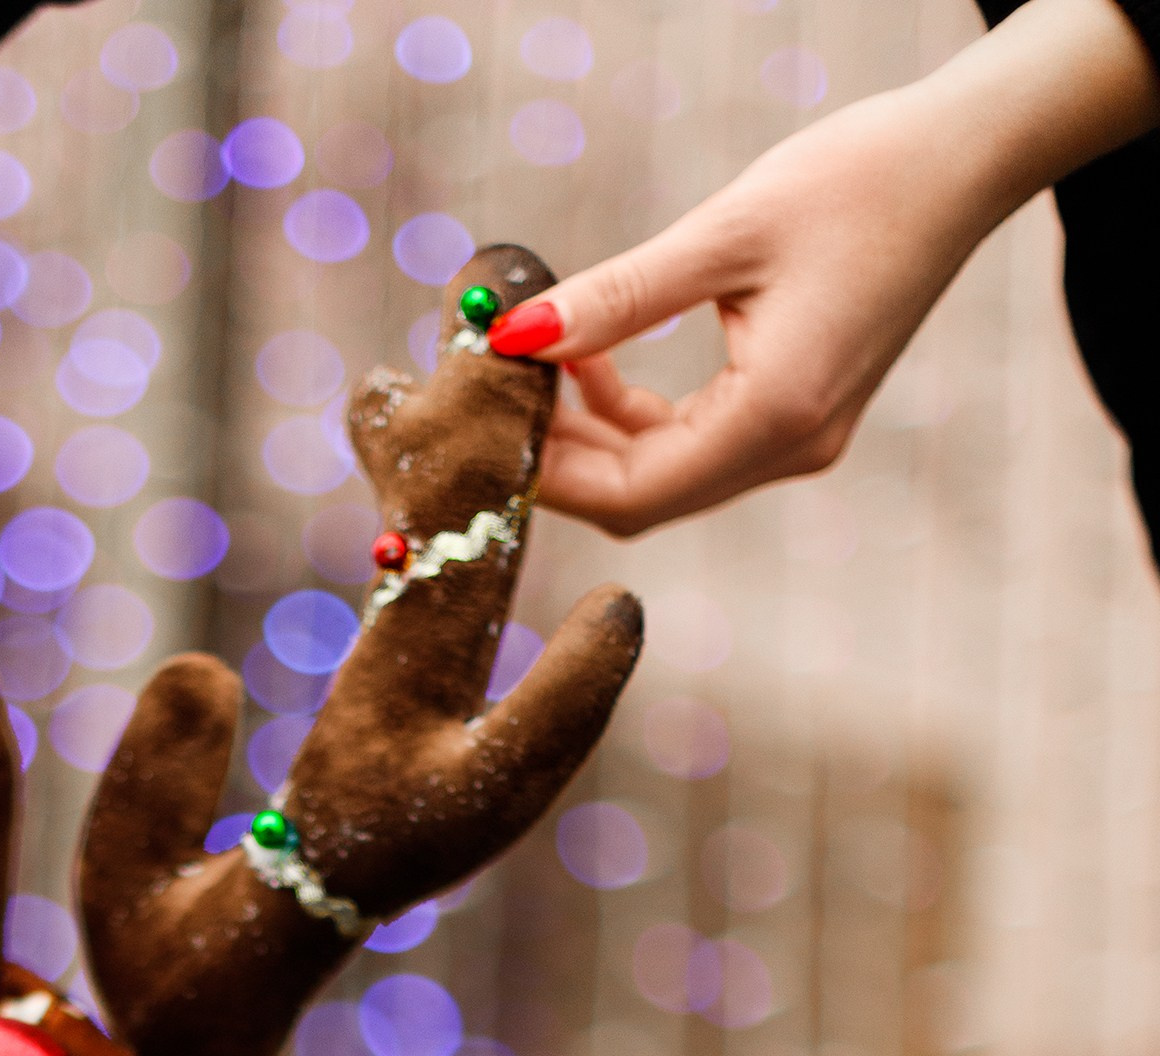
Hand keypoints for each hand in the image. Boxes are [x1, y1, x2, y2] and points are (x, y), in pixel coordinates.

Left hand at [490, 0, 1159, 536]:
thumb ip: (620, 297)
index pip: (632, 492)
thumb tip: (518, 338)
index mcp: (778, 415)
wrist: (962, 163)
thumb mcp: (726, 232)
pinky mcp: (794, 416)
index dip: (549, 471)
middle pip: (641, 498)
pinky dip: (634, 417)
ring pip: (662, 477)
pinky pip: (693, 444)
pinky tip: (593, 362)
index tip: (486, 420)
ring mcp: (796, 441)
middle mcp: (790, 448)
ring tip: (534, 367)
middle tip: (492, 394)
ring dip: (591, 436)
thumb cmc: (861, 179)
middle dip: (560, 457)